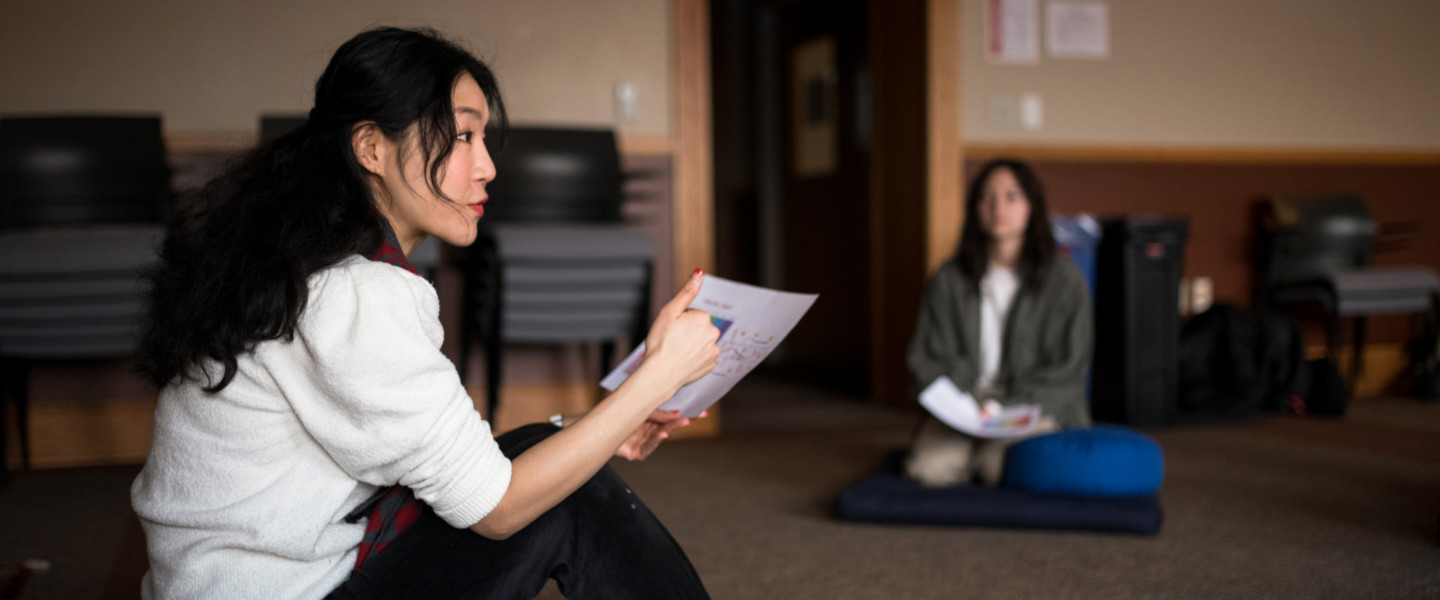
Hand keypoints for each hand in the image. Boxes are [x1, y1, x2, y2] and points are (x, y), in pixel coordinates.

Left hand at [615, 409, 707, 460]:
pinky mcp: (636, 453)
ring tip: (683, 422)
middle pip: (669, 425)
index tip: (701, 410)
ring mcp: (643, 441)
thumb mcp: (638, 408)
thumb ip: (656, 412)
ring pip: (660, 435)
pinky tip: (662, 434)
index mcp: (650, 418)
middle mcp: (648, 430)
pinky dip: (655, 441)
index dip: (686, 413)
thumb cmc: (615, 414)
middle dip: (684, 421)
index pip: (670, 415)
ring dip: (672, 428)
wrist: (594, 427)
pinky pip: (648, 448)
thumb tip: (676, 412)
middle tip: (698, 415)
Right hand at [642, 269, 719, 388]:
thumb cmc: (661, 342)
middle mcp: (713, 333)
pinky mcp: (710, 366)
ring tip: (676, 352)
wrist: (660, 374)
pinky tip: (683, 362)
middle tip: (672, 341)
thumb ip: (686, 292)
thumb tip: (699, 272)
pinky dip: (694, 359)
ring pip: (701, 343)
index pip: (693, 314)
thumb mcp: (670, 312)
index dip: (680, 320)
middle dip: (688, 332)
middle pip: (699, 327)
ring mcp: (713, 351)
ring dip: (692, 345)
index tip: (671, 329)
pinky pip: (703, 357)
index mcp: (703, 318)